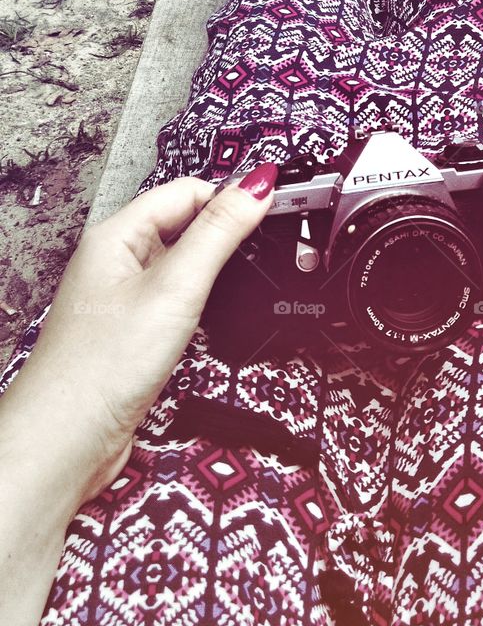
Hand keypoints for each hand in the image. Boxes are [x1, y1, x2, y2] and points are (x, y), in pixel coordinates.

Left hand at [0, 168, 276, 517]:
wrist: (66, 441)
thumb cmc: (102, 367)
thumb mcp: (176, 287)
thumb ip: (220, 233)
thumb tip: (258, 184)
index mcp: (116, 234)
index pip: (187, 191)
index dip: (230, 200)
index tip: (273, 213)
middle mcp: (115, 260)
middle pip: (184, 225)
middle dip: (224, 236)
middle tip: (262, 254)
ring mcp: (121, 297)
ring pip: (181, 265)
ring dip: (212, 273)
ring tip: (238, 288)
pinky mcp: (130, 332)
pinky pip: (173, 300)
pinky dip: (198, 304)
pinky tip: (209, 321)